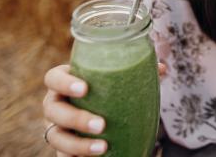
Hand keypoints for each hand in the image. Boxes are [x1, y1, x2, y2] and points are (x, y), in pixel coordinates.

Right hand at [42, 63, 166, 155]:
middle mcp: (56, 104)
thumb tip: (162, 68)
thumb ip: (137, 73)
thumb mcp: (118, 82)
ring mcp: (56, 127)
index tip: (85, 89)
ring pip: (56, 137)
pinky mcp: (62, 148)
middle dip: (76, 118)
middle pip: (53, 110)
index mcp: (65, 82)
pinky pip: (62, 156)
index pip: (53, 78)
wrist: (103, 118)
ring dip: (78, 144)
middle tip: (102, 125)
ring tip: (102, 148)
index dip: (64, 82)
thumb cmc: (108, 92)